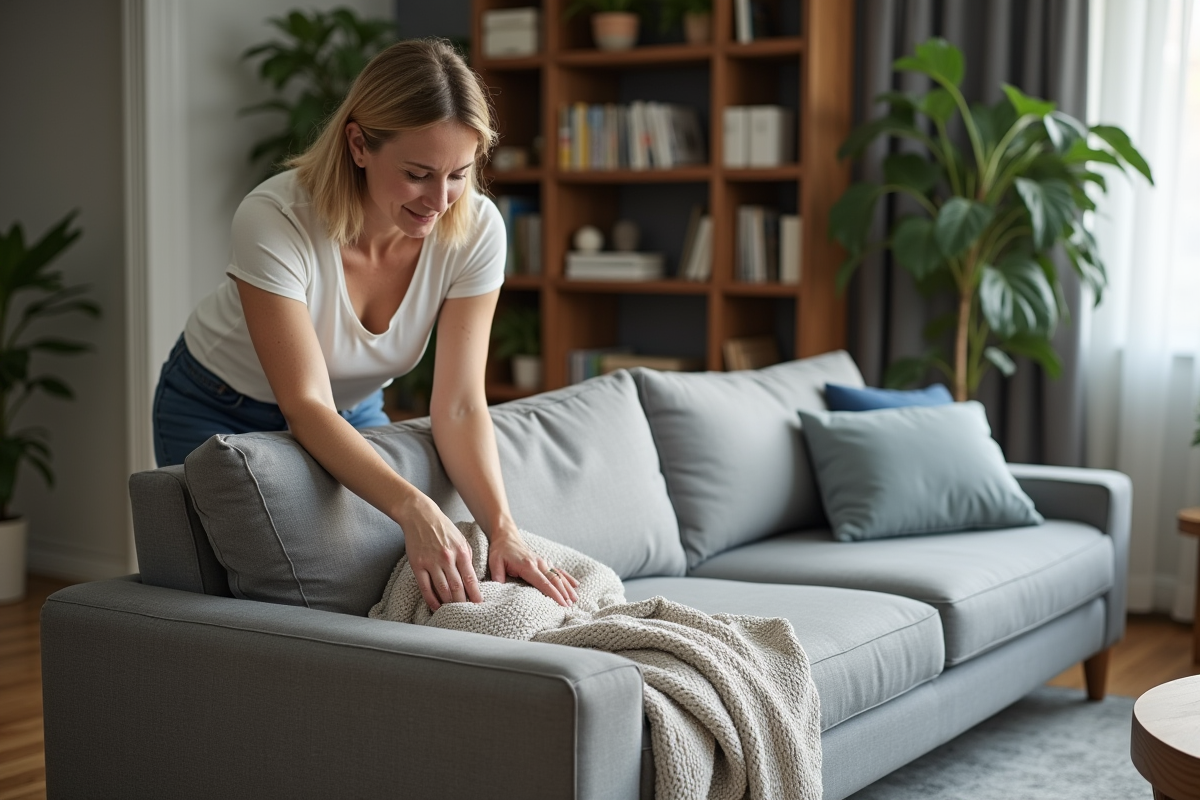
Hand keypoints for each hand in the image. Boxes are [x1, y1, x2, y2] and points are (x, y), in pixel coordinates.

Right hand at [398, 496, 482, 611]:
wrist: (421, 516)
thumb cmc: (443, 528)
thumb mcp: (461, 539)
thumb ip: (467, 557)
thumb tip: (471, 577)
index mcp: (461, 552)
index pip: (470, 578)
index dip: (475, 594)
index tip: (479, 605)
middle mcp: (447, 558)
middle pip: (457, 587)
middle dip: (462, 602)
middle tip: (467, 613)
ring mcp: (431, 562)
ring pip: (442, 589)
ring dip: (448, 603)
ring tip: (452, 612)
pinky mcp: (418, 565)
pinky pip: (425, 587)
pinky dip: (431, 600)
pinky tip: (436, 607)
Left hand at [488, 529, 579, 606]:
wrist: (506, 536)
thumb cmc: (500, 550)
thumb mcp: (495, 562)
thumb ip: (498, 575)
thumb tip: (499, 589)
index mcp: (528, 565)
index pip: (543, 582)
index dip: (553, 594)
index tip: (562, 603)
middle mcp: (539, 563)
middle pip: (554, 580)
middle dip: (563, 593)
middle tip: (570, 606)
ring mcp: (543, 562)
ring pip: (559, 575)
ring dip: (567, 587)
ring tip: (575, 599)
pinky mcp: (544, 561)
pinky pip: (558, 570)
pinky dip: (567, 578)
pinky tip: (575, 585)